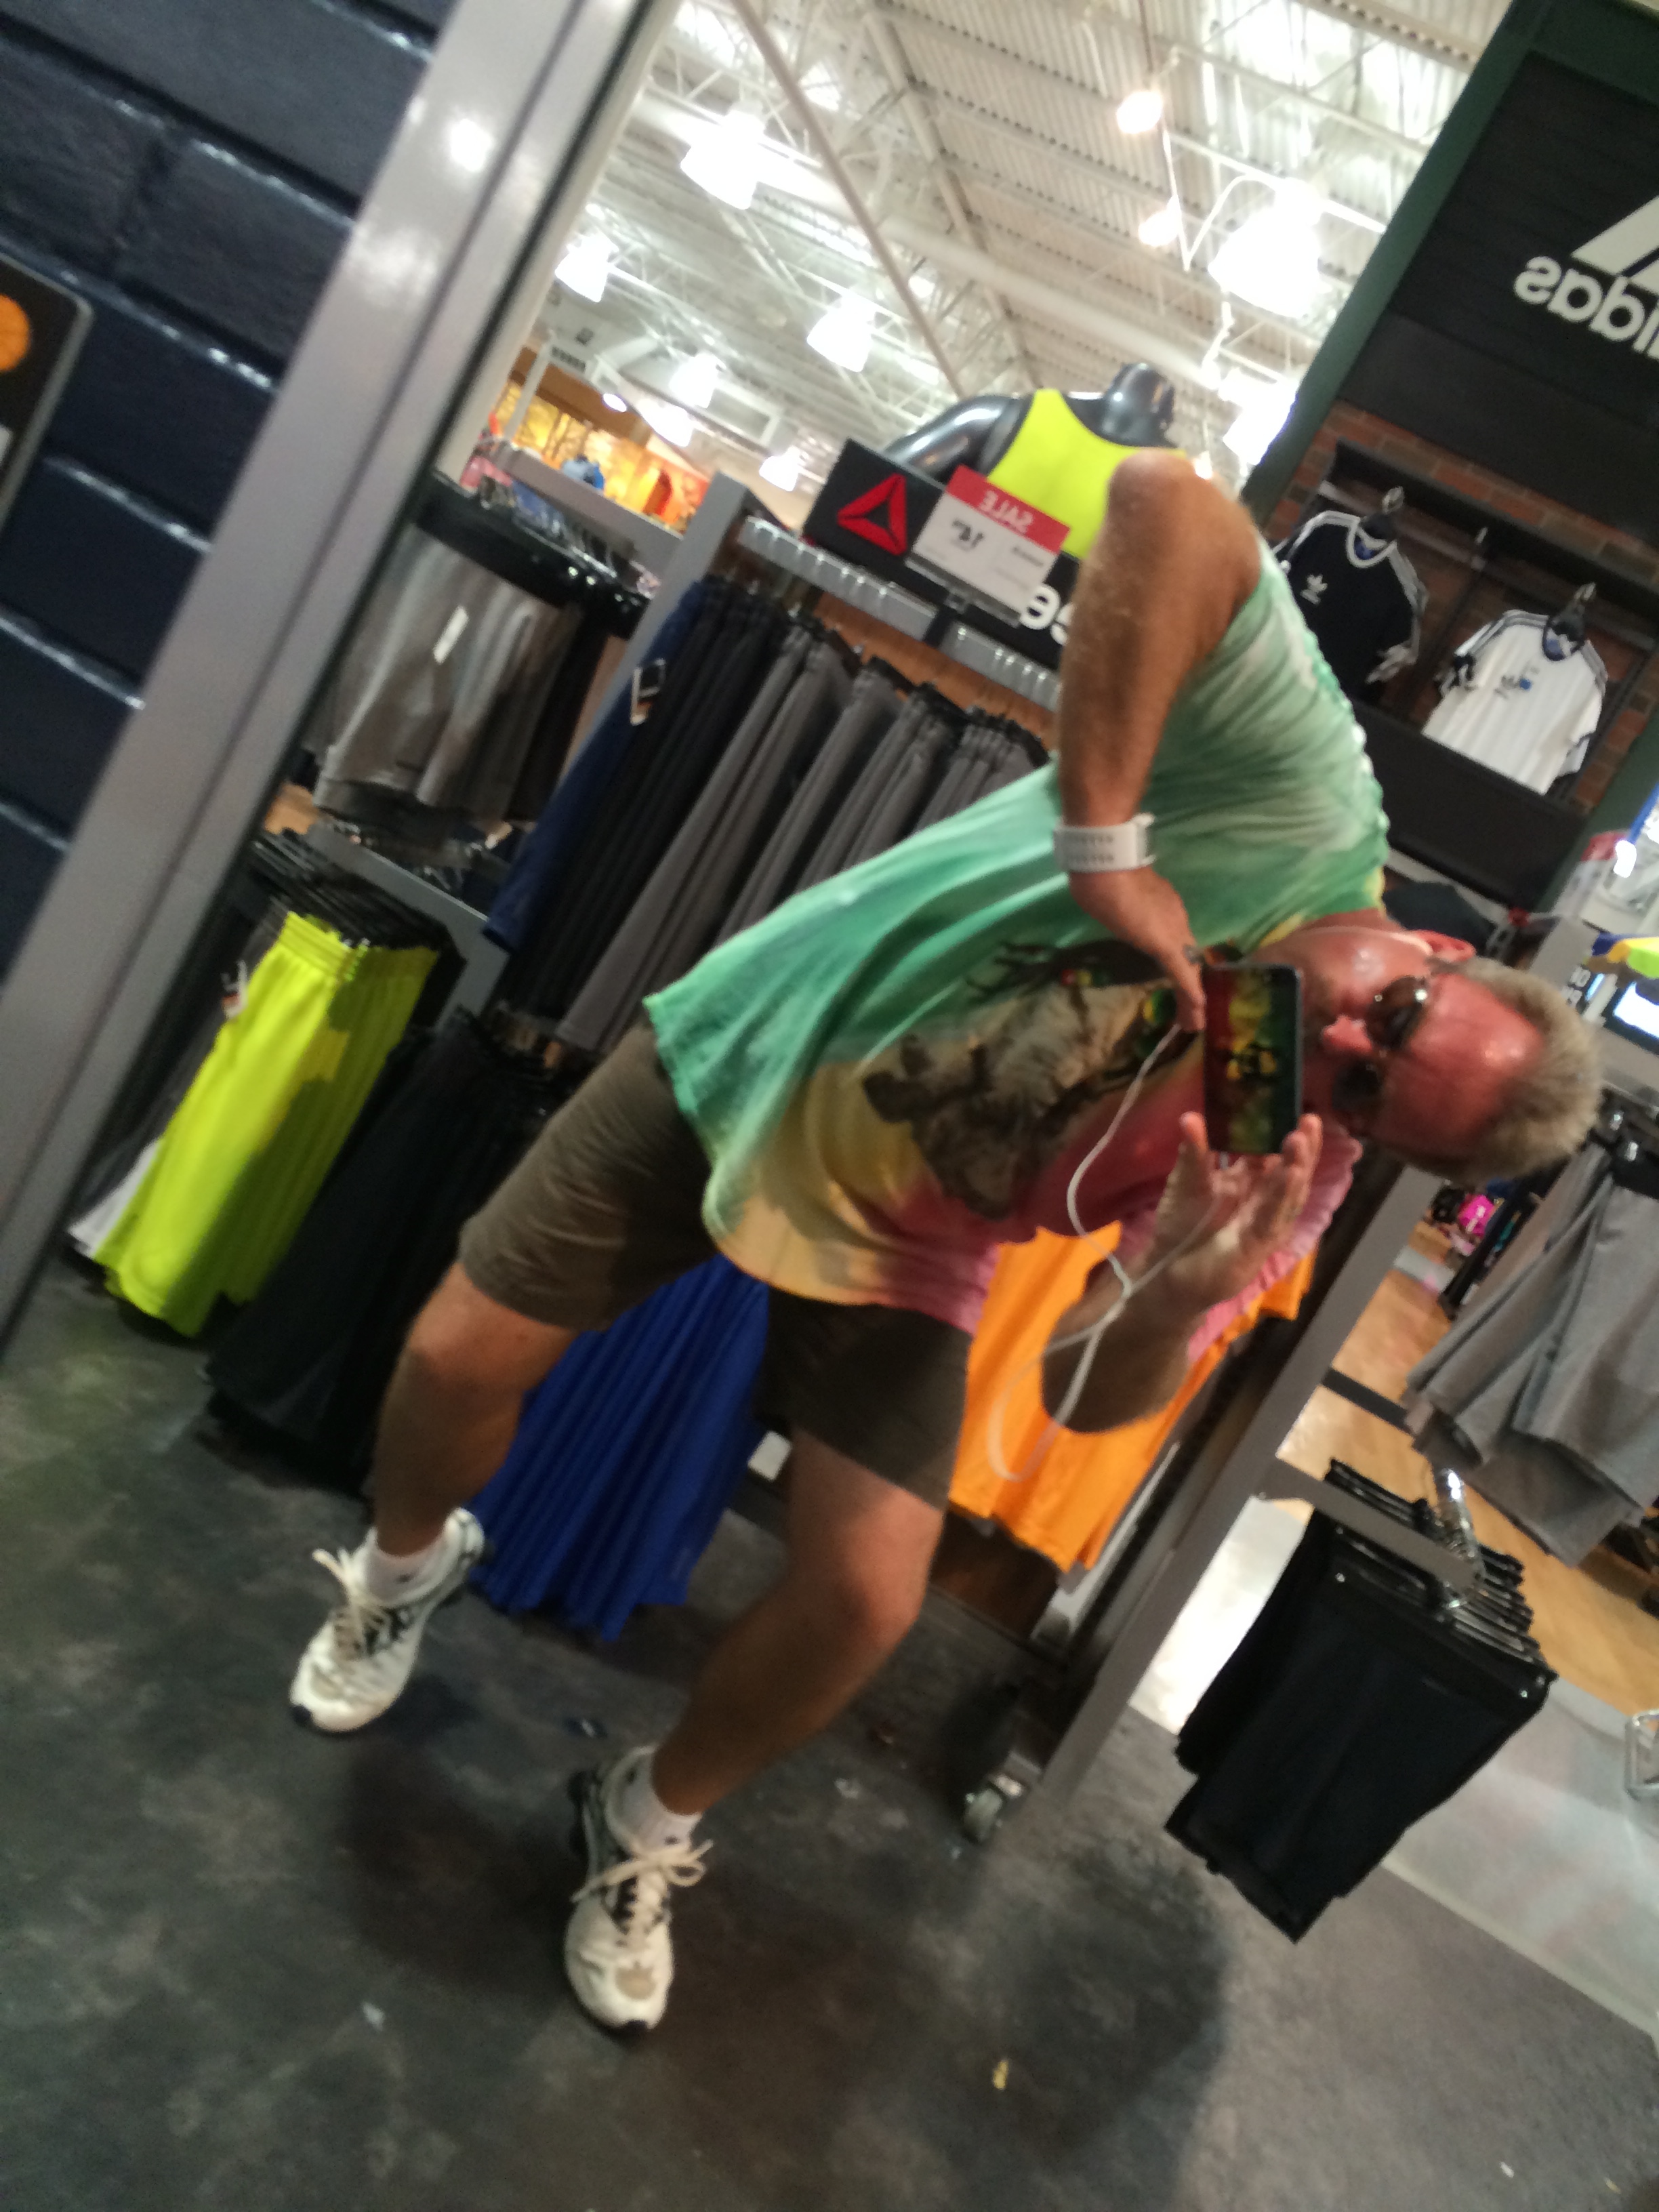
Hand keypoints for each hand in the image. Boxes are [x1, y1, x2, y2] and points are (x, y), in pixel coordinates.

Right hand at [1065, 865, 1204, 1028]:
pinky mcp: (1165, 944)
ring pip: (1188, 969)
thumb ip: (1120, 904)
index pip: (1177, 941)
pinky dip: (1189, 992)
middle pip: (1188, 958)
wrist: (1106, 864)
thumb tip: (1110, 906)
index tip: (1183, 981)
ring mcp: (1173, 930)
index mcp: (1164, 907)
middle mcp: (1175, 919)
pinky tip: (1196, 1012)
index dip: (1182, 963)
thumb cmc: (1101, 872)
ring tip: (1193, 1022)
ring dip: (1191, 998)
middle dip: (1191, 986)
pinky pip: (1182, 973)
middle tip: (1193, 1011)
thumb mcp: (1114, 893)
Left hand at [1140, 1112, 1323, 1311]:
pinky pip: (1274, 1216)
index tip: (1292, 1107)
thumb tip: (1190, 1116)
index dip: (1282, 1131)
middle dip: (1303, 1146)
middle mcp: (1262, 1197)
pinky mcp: (1260, 1242)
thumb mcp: (1186, 1183)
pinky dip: (1283, 1196)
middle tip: (1310, 1120)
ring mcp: (1266, 1220)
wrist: (1170, 1271)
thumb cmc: (1181, 1225)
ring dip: (1297, 1166)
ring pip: (1289, 1191)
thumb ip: (1194, 1153)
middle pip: (1290, 1169)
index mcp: (1247, 1178)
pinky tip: (1291, 1175)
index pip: (1272, 1151)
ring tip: (1302, 1140)